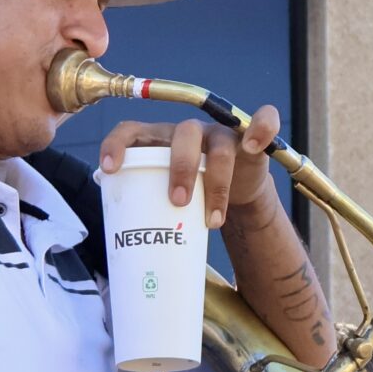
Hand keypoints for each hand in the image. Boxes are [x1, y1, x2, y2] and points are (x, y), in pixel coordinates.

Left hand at [100, 103, 285, 229]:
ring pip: (219, 148)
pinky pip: (263, 122)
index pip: (133, 131)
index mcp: (160, 140)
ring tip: (212, 220)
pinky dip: (261, 129)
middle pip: (183, 136)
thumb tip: (125, 249)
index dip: (117, 144)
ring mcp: (221, 134)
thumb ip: (147, 208)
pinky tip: (252, 147)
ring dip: (216, 183)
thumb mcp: (166, 196)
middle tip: (178, 201)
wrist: (235, 192)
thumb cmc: (193, 194)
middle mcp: (189, 132)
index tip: (109, 170)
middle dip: (180, 168)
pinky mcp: (250, 140)